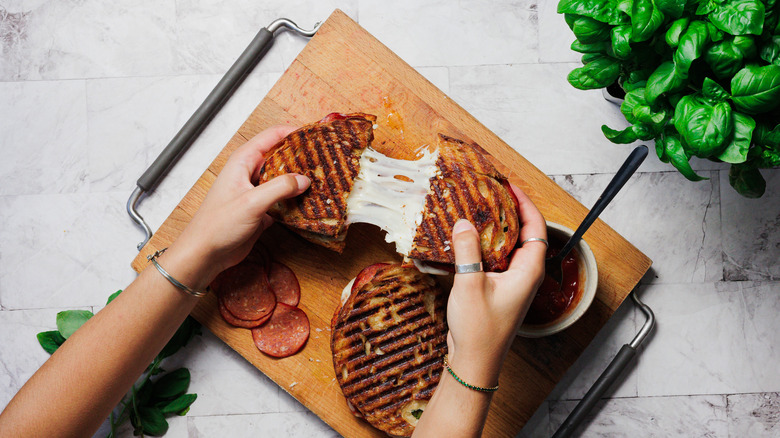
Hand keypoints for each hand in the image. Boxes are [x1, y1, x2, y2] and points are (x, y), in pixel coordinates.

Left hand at [166, 125, 309, 289]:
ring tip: (323, 180)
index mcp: (243, 162)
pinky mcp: (262, 210)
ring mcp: (257, 192)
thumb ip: (279, 188)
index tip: (314, 135)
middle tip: (323, 160)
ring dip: (300, 182)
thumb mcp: (251, 202)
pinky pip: (283, 201)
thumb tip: (304, 179)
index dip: (293, 133)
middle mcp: (250, 174)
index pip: (272, 137)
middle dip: (301, 158)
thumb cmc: (217, 224)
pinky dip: (296, 201)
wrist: (205, 253)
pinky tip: (311, 203)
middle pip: (281, 158)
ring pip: (284, 180)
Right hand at [445, 185, 545, 386]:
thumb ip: (467, 251)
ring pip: (507, 247)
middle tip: (489, 194)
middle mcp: (524, 275)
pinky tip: (465, 240)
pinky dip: (483, 246)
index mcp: (529, 271)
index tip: (508, 186)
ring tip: (475, 211)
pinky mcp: (497, 289)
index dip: (525, 203)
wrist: (474, 363)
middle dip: (508, 212)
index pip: (535, 227)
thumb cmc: (480, 330)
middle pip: (523, 234)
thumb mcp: (470, 284)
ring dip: (494, 229)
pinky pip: (494, 260)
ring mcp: (511, 283)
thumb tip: (463, 223)